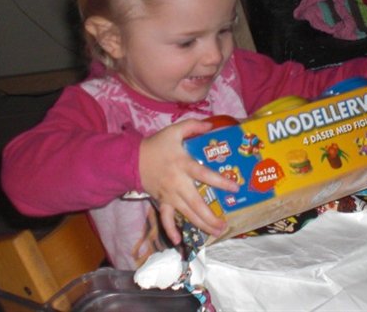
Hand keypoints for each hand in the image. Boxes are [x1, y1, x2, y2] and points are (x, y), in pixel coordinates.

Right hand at [139, 119, 239, 244]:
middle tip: (224, 225)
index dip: (220, 182)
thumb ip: (193, 125)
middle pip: (196, 202)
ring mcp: (169, 194)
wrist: (132, 159)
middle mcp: (177, 183)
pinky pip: (166, 218)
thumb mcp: (174, 130)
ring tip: (216, 232)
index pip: (204, 175)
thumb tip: (211, 124)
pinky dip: (171, 230)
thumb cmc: (157, 145)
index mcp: (183, 164)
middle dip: (210, 216)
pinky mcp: (161, 201)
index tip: (235, 188)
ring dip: (201, 224)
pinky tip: (179, 241)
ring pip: (186, 213)